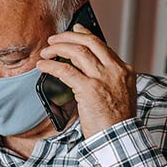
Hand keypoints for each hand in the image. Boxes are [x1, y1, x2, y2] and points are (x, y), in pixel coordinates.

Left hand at [37, 23, 136, 138]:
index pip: (103, 46)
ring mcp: (102, 78)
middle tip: (54, 39)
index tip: (76, 30)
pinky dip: (51, 66)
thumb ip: (107, 82)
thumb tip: (87, 75)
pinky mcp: (89, 89)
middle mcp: (115, 70)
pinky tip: (42, 66)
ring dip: (58, 49)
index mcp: (124, 70)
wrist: (120, 137)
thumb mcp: (119, 95)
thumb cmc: (115, 122)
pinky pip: (66, 71)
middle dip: (69, 37)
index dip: (86, 35)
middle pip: (90, 43)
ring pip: (78, 52)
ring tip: (45, 52)